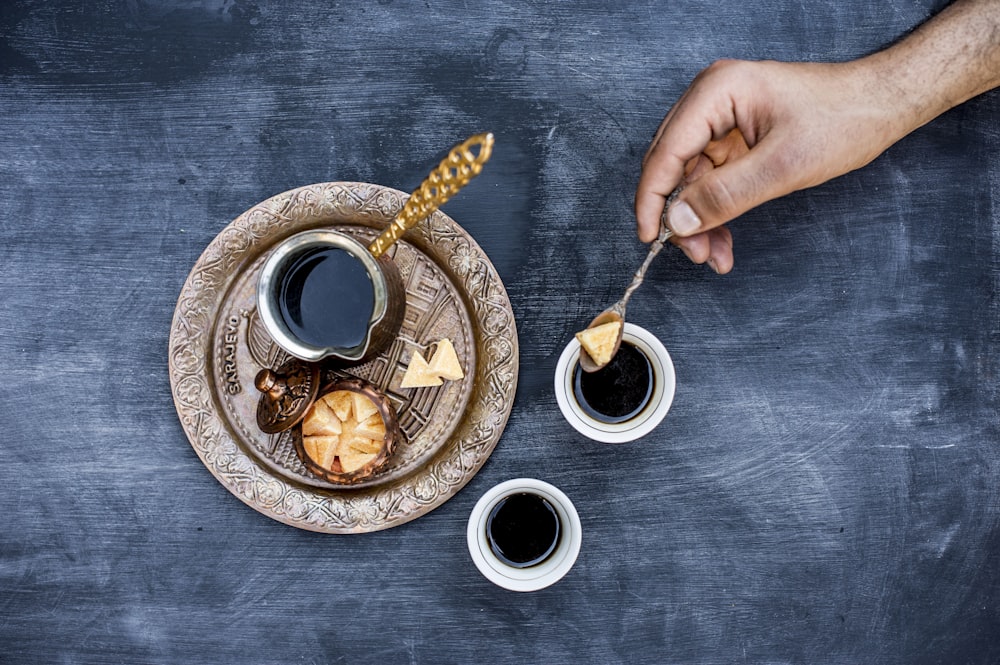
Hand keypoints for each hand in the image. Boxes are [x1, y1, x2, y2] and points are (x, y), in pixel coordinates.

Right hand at [635, 59, 906, 273]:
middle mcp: (711, 101)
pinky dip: (716, 213)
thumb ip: (726, 195)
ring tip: (714, 255)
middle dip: (681, 215)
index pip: (665, 152)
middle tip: (696, 253)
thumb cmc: (844, 118)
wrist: (883, 104)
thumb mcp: (783, 165)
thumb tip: (678, 221)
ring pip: (690, 181)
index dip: (652, 200)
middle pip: (672, 168)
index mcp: (716, 91)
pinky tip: (723, 241)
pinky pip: (711, 182)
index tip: (650, 238)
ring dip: (699, 221)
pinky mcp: (734, 139)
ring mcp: (721, 120)